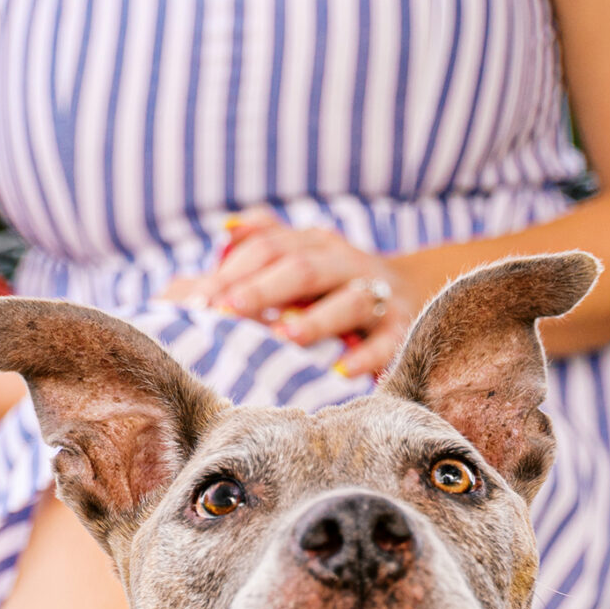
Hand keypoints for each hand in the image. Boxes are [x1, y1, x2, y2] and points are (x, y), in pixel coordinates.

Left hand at [169, 206, 416, 377]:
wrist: (409, 291)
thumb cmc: (331, 283)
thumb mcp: (301, 255)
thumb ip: (260, 246)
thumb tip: (220, 235)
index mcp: (315, 244)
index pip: (270, 248)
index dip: (234, 271)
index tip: (200, 300)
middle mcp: (345, 264)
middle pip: (304, 269)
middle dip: (263, 289)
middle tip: (226, 310)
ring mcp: (377, 295)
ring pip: (349, 301)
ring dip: (316, 320)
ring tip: (283, 337)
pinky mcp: (400, 328)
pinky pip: (385, 342)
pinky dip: (366, 357)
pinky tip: (340, 373)